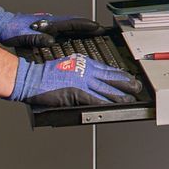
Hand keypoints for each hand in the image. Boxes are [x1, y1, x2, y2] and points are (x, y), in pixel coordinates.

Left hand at [0, 8, 105, 47]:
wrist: (1, 24)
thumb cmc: (11, 30)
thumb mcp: (23, 35)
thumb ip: (38, 38)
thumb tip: (51, 41)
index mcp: (47, 23)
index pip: (71, 24)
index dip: (85, 26)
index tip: (98, 28)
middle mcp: (50, 21)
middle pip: (73, 23)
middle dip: (87, 26)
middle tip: (100, 30)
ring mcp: (48, 23)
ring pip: (68, 26)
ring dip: (81, 29)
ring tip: (92, 34)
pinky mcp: (44, 27)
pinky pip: (63, 29)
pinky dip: (72, 32)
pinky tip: (73, 37)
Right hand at [9, 55, 141, 107]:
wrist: (31, 78)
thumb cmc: (43, 74)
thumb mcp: (66, 66)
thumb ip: (79, 72)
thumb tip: (90, 81)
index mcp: (82, 62)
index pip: (106, 68)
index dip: (119, 74)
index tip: (128, 77)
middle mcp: (85, 70)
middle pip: (110, 77)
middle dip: (125, 83)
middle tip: (137, 86)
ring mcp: (82, 81)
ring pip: (106, 88)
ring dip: (120, 94)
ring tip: (130, 98)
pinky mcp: (77, 92)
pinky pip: (96, 99)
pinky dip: (107, 103)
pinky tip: (115, 105)